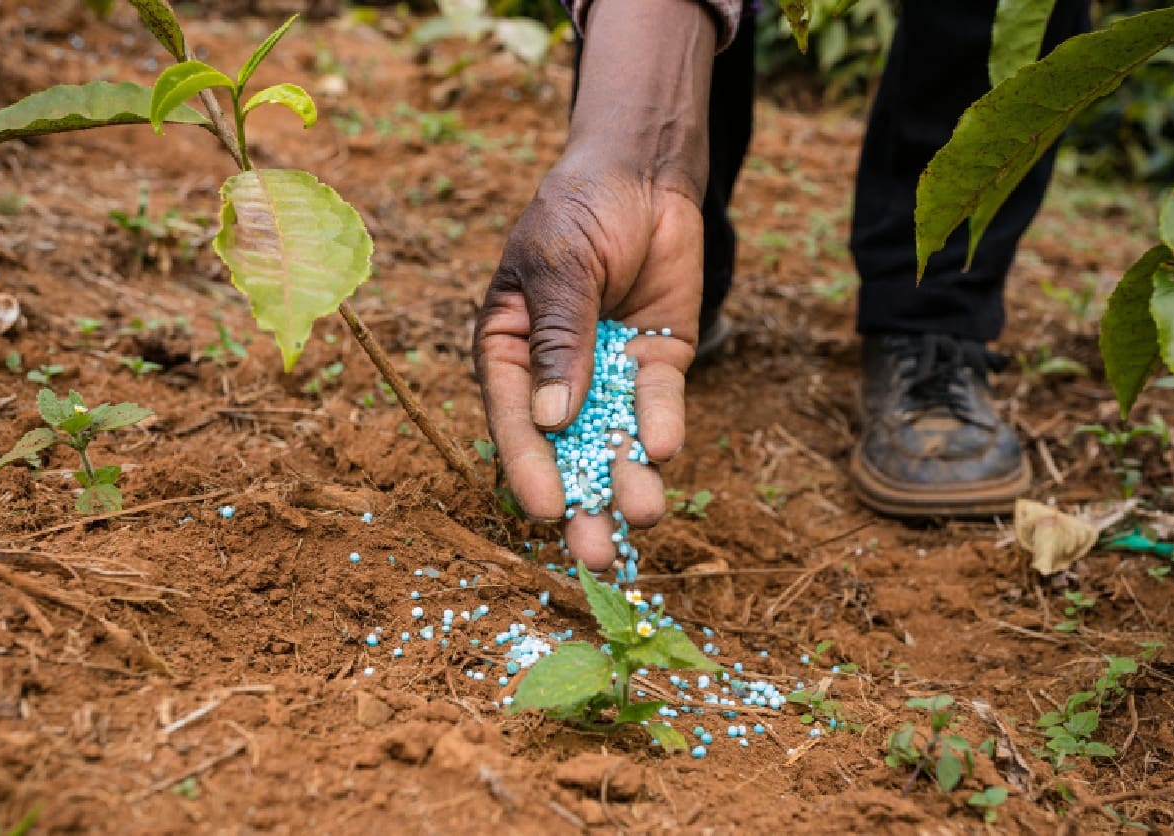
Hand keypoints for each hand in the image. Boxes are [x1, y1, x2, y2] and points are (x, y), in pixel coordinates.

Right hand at [473, 0, 715, 569]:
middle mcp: (557, 375)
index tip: (545, 509)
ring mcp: (608, 374)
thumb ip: (558, 339)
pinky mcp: (654, 364)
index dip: (528, 466)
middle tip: (600, 555)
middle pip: (566, 450)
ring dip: (627, 479)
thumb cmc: (579, 209)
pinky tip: (664, 450)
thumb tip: (550, 419)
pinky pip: (658, 406)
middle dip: (584, 502)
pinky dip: (661, 428)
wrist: (643, 173)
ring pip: (615, 440)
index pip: (513, 419)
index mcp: (510, 352)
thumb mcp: (558, 265)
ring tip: (643, 514)